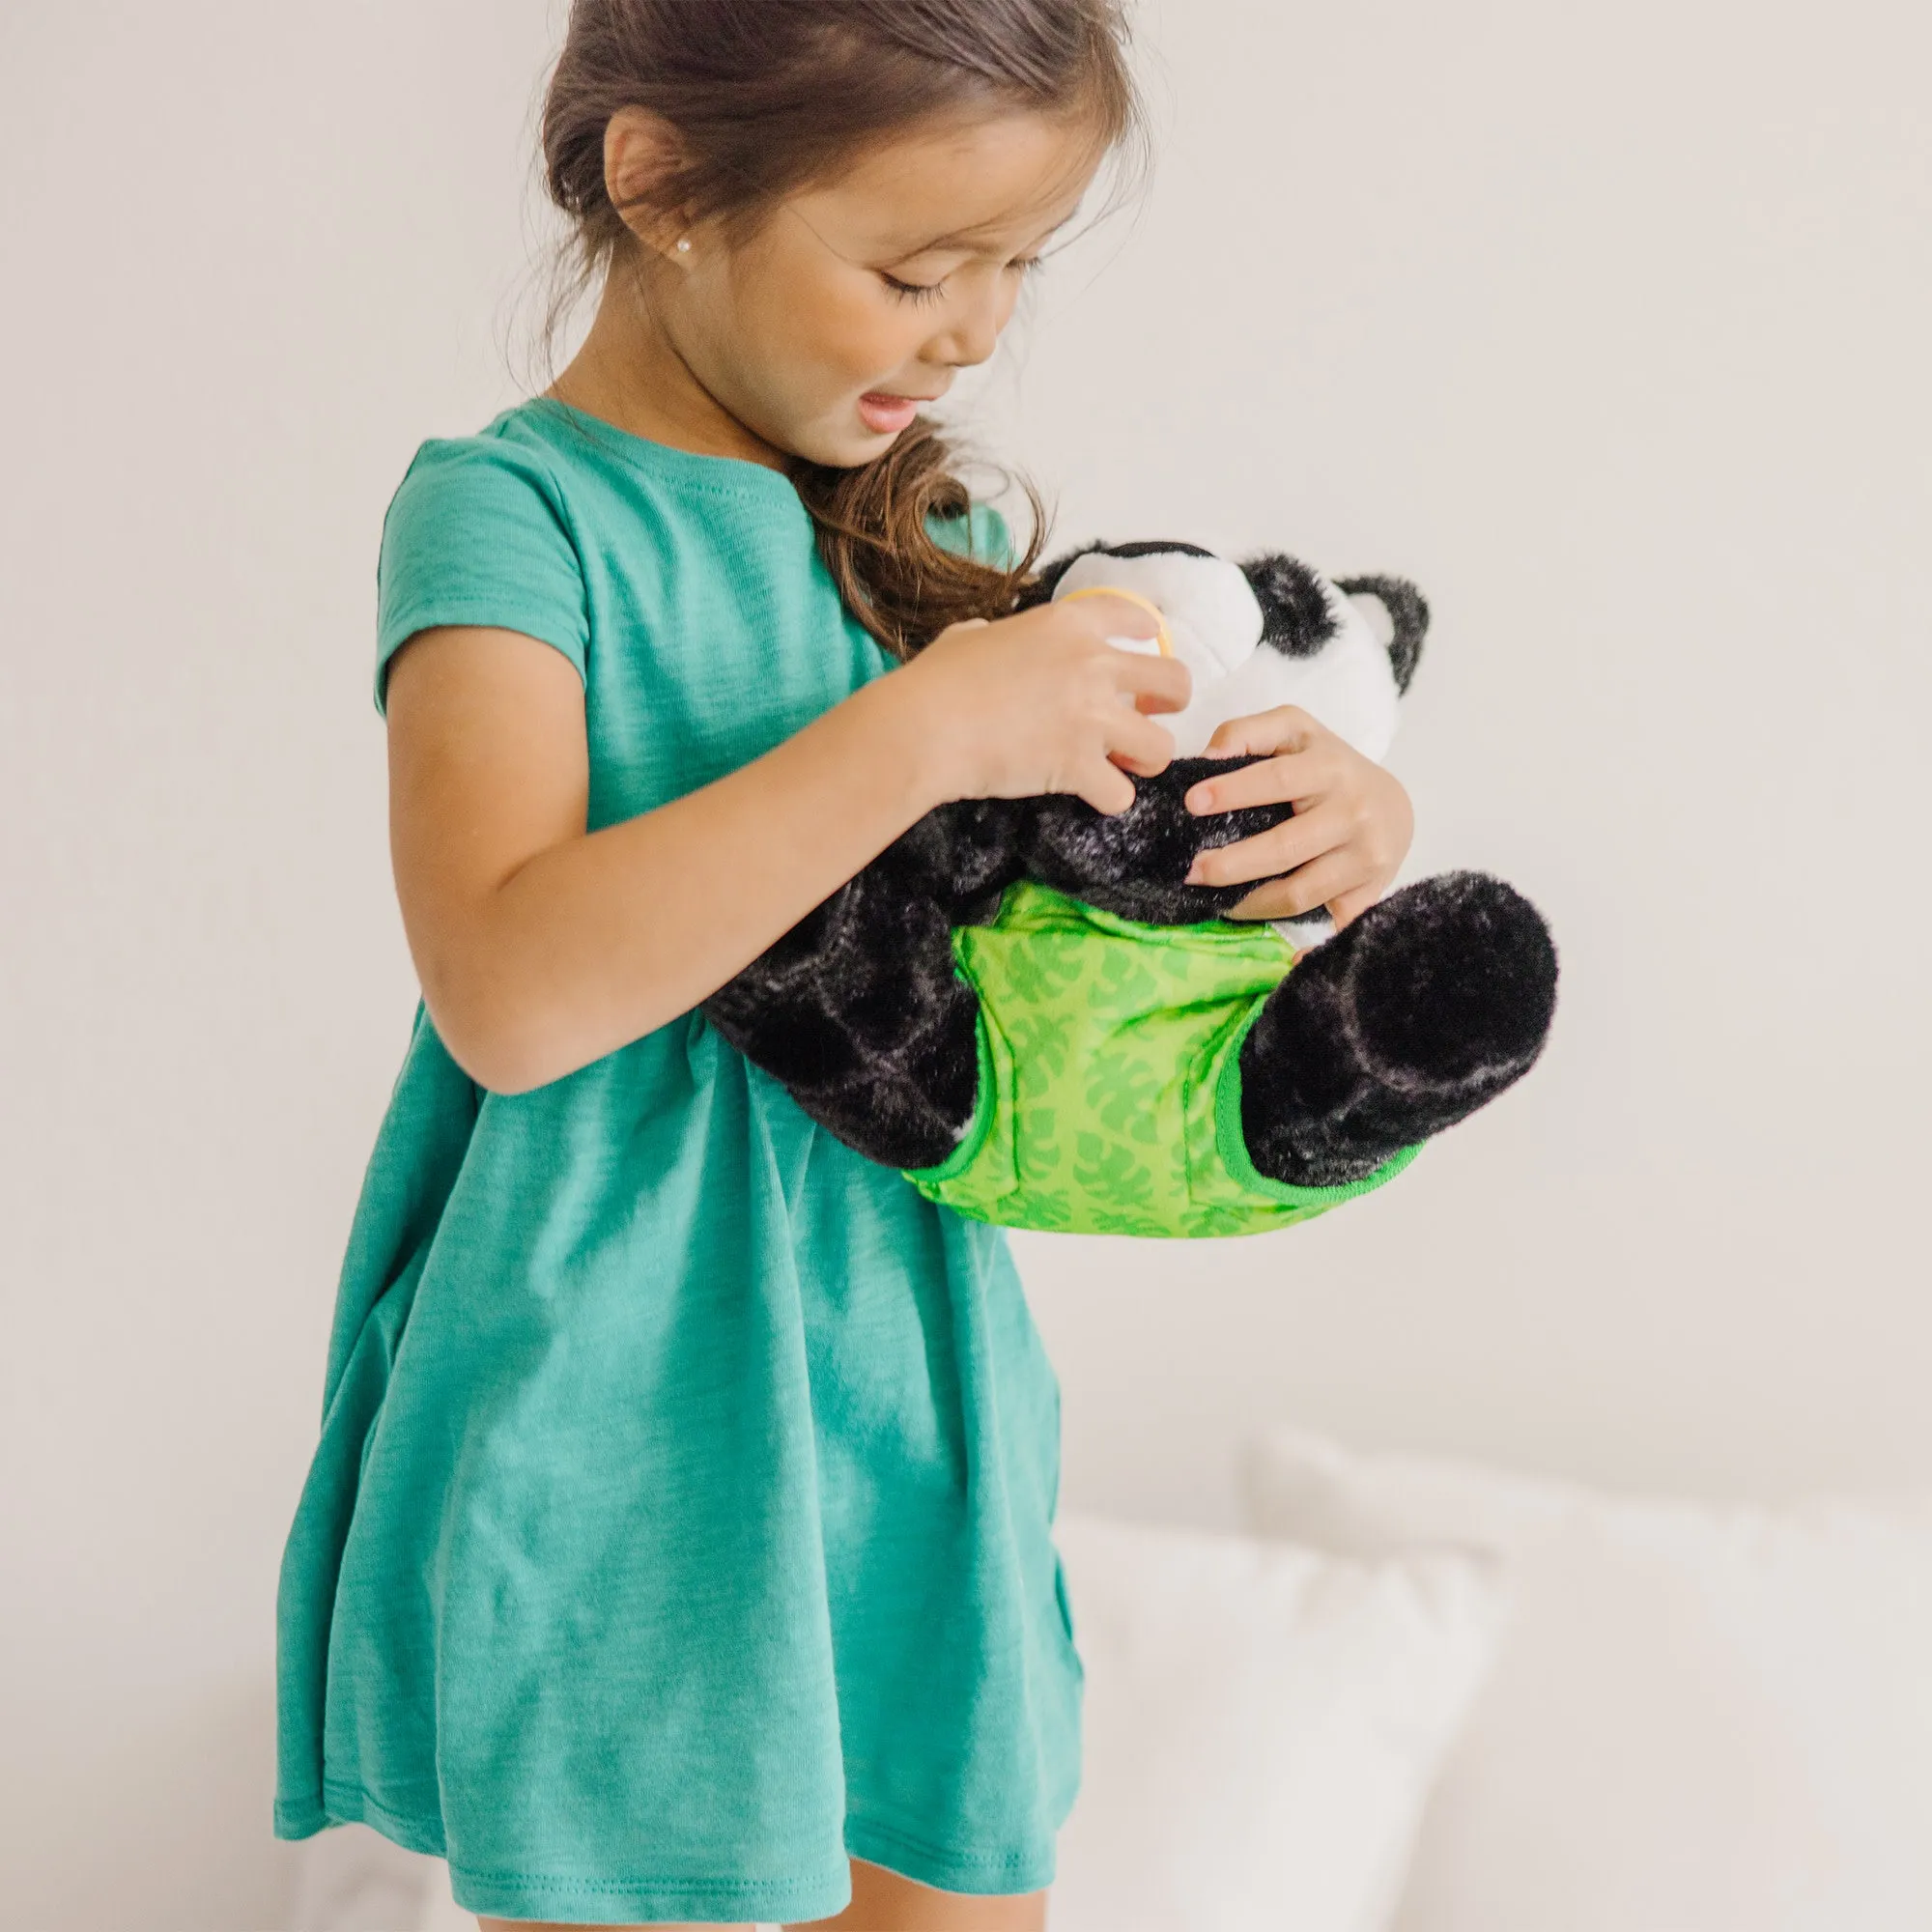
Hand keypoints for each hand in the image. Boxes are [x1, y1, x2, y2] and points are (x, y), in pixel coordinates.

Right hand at [899, 597, 1192, 814]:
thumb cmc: (936, 679)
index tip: (1145, 649)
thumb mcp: (970, 635)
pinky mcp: (1079, 766)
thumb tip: (987, 636)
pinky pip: (1122, 794)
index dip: (1148, 637)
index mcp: (1069, 625)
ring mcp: (1092, 718)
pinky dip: (1110, 799)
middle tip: (1145, 719)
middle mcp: (1093, 666)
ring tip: (1122, 766)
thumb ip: (996, 634)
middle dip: (1169, 705)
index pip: (1136, 619)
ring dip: (1146, 759)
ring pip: (1161, 746)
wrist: (923, 726)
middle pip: (1175, 682)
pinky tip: (1092, 795)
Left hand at [1180, 706, 1413, 926]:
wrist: (1393, 805)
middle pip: (1285, 847)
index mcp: (1330, 767)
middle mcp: (1354, 812)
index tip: (1192, 803)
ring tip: (1216, 902)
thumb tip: (1206, 758)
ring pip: (1300, 892)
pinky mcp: (1370, 893)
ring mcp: (1366, 857)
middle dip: (1232, 864)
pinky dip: (1311, 947)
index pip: (1277, 779)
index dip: (1233, 790)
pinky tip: (1285, 960)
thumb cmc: (1327, 767)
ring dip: (1251, 904)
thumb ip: (1247, 732)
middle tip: (1191, 872)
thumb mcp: (1293, 731)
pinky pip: (1335, 926)